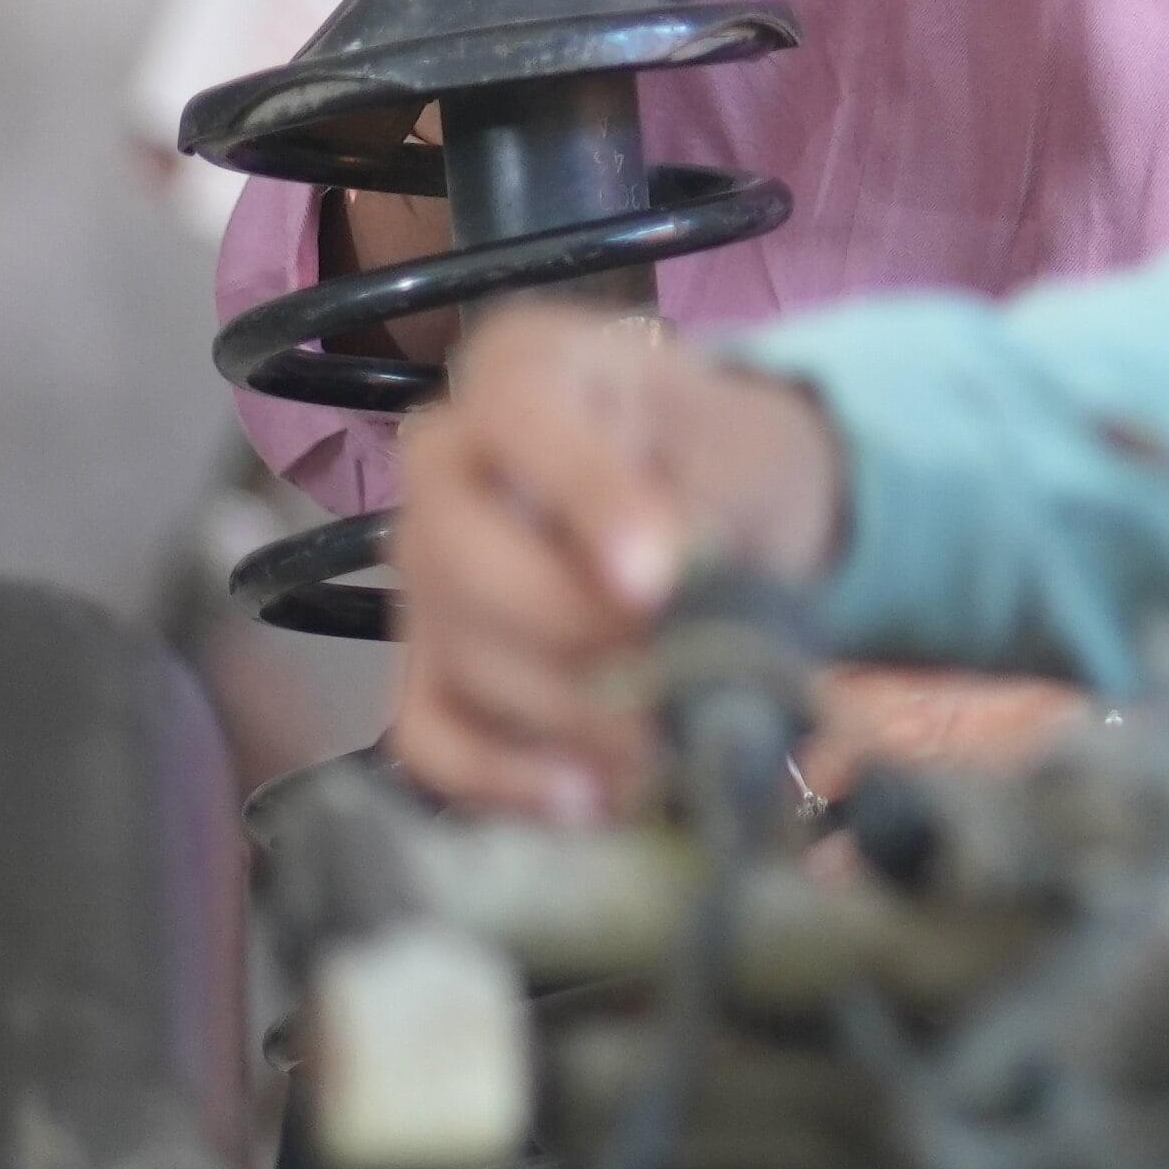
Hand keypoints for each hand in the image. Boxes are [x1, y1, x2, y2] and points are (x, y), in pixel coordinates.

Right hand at [382, 304, 851, 822]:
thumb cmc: (724, 457)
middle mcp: (445, 462)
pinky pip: (431, 733)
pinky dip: (506, 780)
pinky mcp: (429, 664)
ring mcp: (424, 571)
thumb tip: (676, 598)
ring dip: (565, 715)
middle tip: (672, 675)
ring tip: (664, 744)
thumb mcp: (744, 448)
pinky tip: (592, 797)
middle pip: (458, 555)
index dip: (585, 500)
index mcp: (521, 371)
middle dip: (573, 633)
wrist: (720, 508)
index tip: (657, 578)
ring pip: (453, 652)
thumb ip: (709, 501)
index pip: (521, 420)